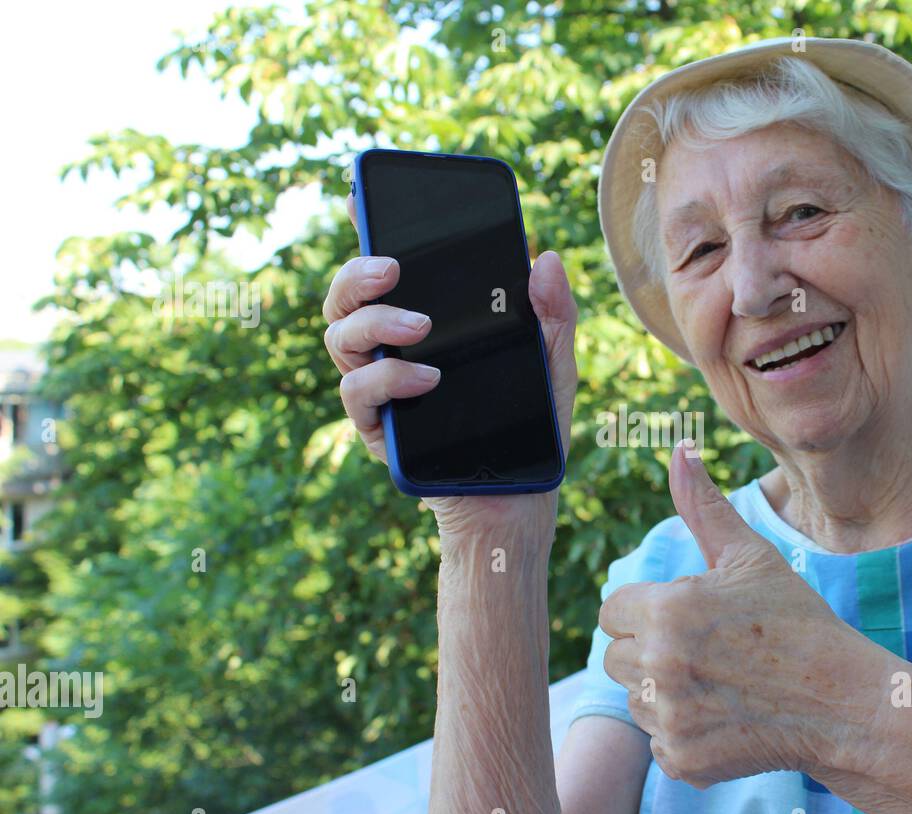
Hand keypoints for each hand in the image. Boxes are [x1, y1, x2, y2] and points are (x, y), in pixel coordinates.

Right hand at [322, 194, 577, 542]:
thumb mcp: (554, 364)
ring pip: (339, 336)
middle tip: (393, 267)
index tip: (361, 198)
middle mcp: (393, 348)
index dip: (368, 230)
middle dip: (358, 271)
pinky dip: (386, 378)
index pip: (389, 271)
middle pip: (346, 296)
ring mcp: (380, 387)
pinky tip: (424, 378)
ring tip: (419, 326)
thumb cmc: (532, 427)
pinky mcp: (377, 429)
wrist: (519, 500)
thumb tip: (544, 258)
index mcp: (430, 323)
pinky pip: (356, 393)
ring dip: (374, 321)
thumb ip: (552, 312)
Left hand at [598, 442, 874, 787]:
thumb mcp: (752, 559)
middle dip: (652, 653)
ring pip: (635, 701)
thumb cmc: (797, 622)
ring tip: (722, 685)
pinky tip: (727, 719)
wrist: (844, 705)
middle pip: (617, 657)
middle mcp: (660, 664)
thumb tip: (678, 449)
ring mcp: (669, 718)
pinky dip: (685, 736)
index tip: (689, 620)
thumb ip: (703, 508)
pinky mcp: (681, 761)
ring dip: (665, 695)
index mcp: (668, 609)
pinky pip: (658, 744)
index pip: (613, 611)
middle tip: (710, 654)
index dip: (648, 613)